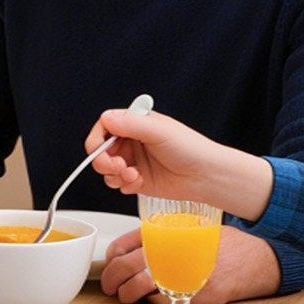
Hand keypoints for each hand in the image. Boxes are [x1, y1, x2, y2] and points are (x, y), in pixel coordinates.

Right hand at [87, 107, 272, 220]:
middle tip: (117, 166)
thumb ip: (131, 124)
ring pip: (106, 169)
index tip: (99, 150)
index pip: (104, 127)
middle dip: (104, 161)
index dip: (97, 139)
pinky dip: (123, 185)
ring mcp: (133, 161)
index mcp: (135, 123)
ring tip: (132, 175)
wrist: (205, 176)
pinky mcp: (136, 179)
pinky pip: (117, 183)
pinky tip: (138, 182)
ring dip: (115, 175)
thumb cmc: (191, 149)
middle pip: (101, 150)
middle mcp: (132, 141)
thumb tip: (106, 118)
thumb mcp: (159, 131)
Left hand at [99, 225, 282, 303]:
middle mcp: (171, 251)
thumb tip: (129, 250)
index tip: (109, 266)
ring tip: (125, 295)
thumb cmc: (221, 245)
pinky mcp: (193, 295)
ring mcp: (181, 274)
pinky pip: (161, 301)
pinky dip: (150, 300)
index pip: (123, 245)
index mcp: (166, 233)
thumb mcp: (187, 229)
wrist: (254, 259)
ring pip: (139, 286)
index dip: (110, 260)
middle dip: (111, 280)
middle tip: (110, 286)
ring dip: (127, 294)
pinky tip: (150, 297)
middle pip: (126, 267)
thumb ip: (160, 236)